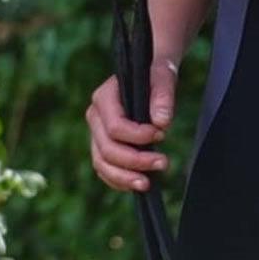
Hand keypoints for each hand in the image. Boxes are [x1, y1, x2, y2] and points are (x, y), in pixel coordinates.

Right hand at [85, 56, 178, 192]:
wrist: (150, 79)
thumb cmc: (155, 76)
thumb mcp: (163, 77)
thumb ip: (163, 96)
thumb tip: (161, 122)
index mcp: (104, 97)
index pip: (115, 126)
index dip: (137, 136)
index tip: (162, 134)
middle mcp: (95, 117)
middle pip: (106, 149)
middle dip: (135, 161)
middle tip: (163, 163)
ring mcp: (96, 134)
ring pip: (102, 164)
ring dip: (125, 177)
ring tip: (148, 183)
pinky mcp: (102, 148)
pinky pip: (105, 171)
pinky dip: (120, 181)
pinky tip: (139, 183)